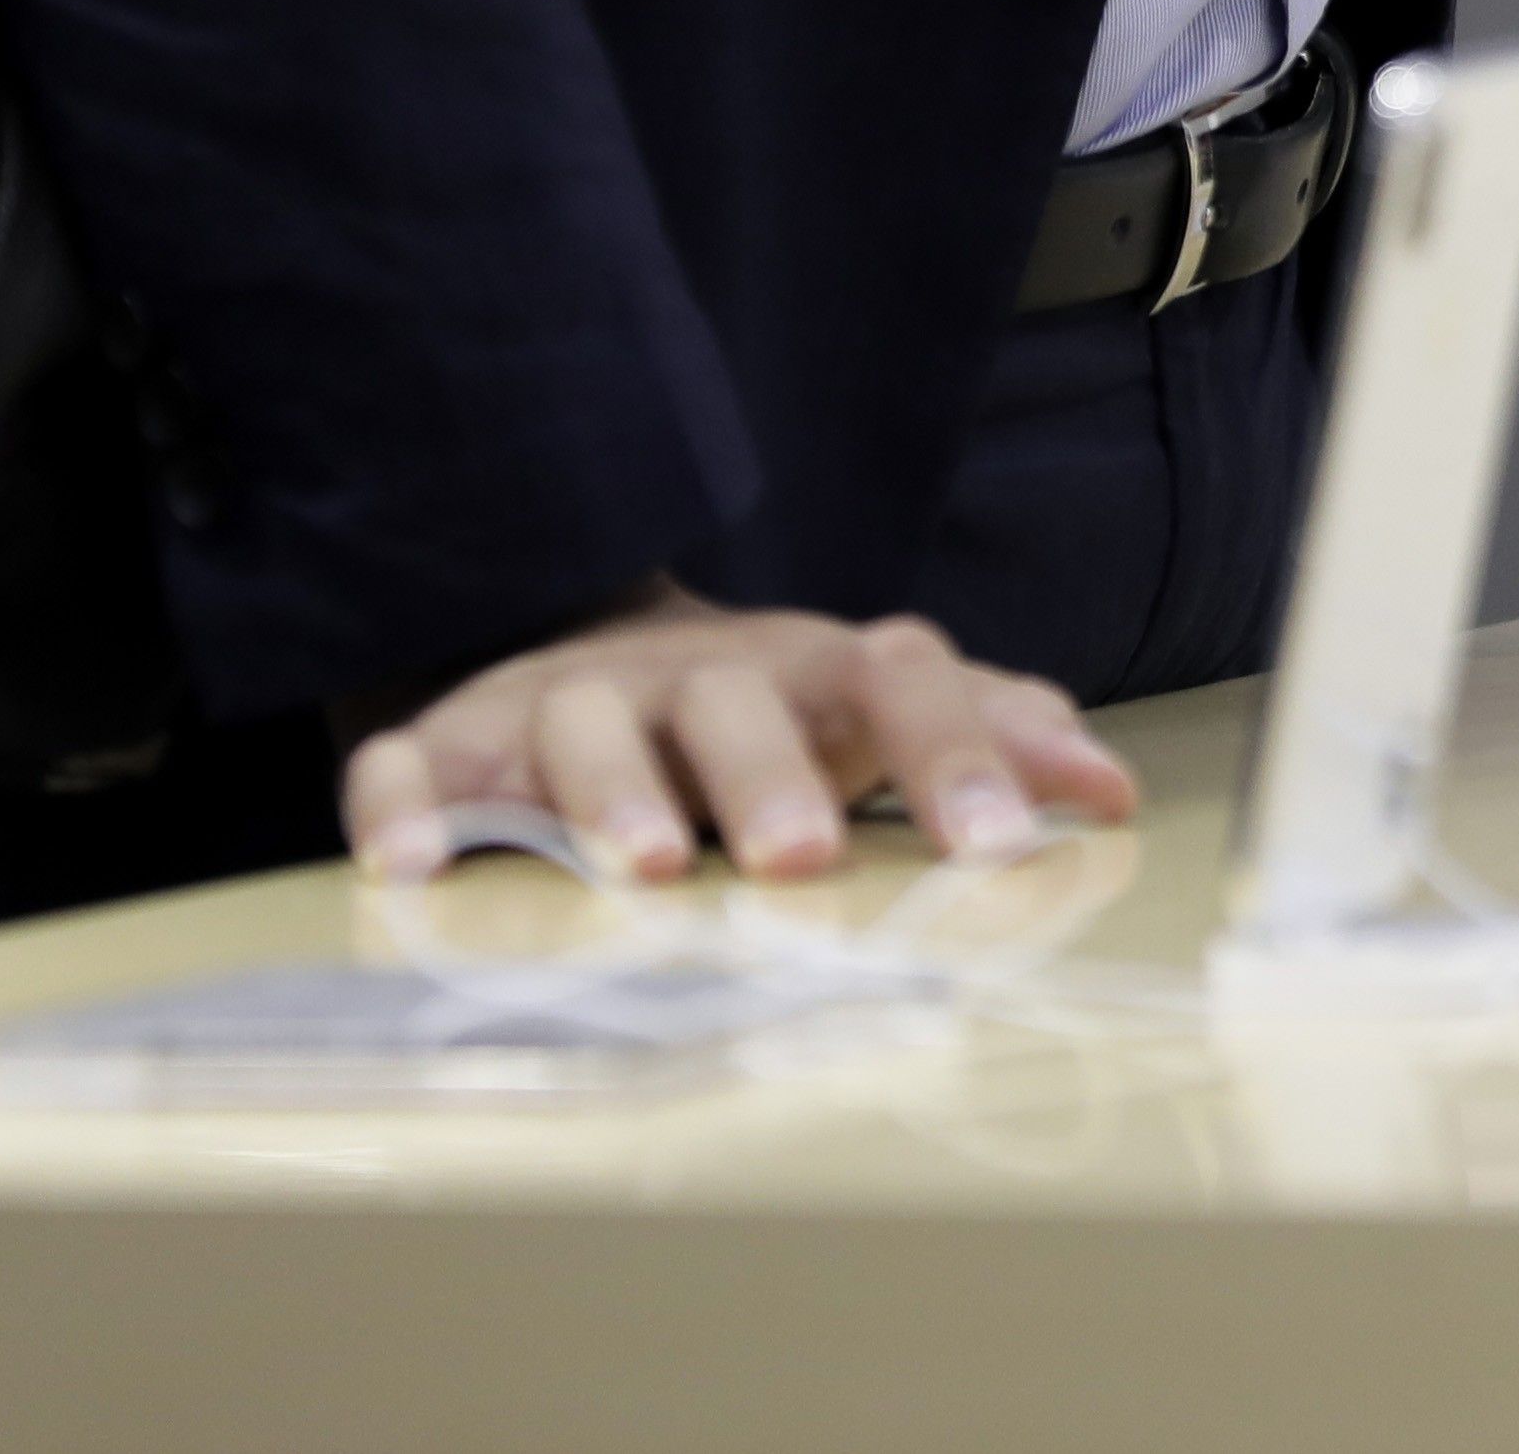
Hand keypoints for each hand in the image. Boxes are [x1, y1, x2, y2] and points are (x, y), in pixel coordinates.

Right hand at [338, 578, 1139, 883]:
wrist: (595, 650)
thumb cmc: (769, 719)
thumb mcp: (878, 717)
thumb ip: (994, 740)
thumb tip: (1112, 786)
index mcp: (812, 674)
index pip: (898, 678)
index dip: (955, 748)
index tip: (1001, 839)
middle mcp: (690, 679)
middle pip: (732, 701)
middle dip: (768, 776)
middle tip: (804, 859)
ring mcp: (566, 703)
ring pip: (580, 727)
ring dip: (610, 793)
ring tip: (643, 868)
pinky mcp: (453, 744)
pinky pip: (413, 764)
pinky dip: (406, 806)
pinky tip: (414, 868)